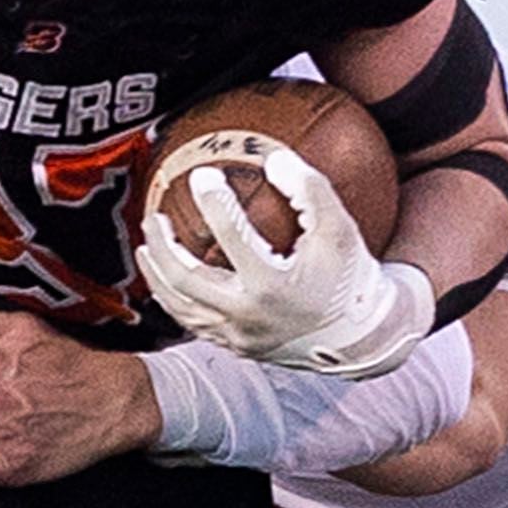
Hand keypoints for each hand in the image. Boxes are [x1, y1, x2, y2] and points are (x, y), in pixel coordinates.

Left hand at [138, 148, 431, 378]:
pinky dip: (174, 300)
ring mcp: (237, 335)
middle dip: (164, 247)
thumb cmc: (349, 277)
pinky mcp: (235, 347)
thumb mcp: (339, 229)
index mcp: (273, 286)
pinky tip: (166, 280)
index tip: (200, 175)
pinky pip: (193, 324)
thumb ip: (310, 191)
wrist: (360, 338)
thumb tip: (274, 160)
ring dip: (157, 276)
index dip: (214, 203)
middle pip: (186, 279)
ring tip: (147, 249)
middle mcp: (248, 315)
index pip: (233, 237)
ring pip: (181, 307)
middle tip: (153, 218)